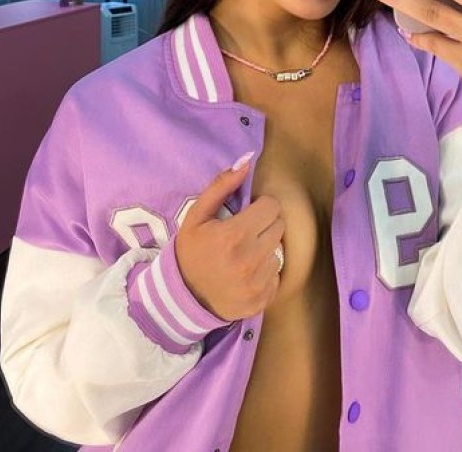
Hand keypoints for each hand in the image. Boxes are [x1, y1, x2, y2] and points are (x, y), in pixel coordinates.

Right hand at [175, 161, 284, 320]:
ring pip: (279, 251)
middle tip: (246, 233)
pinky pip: (277, 276)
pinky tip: (246, 274)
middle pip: (279, 227)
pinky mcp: (261, 300)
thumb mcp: (197, 215)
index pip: (272, 207)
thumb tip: (246, 161)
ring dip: (265, 250)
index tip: (248, 214)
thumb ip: (221, 186)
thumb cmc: (191, 250)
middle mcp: (249, 259)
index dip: (260, 207)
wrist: (182, 297)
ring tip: (244, 255)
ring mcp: (257, 283)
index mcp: (234, 235)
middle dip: (264, 226)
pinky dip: (265, 273)